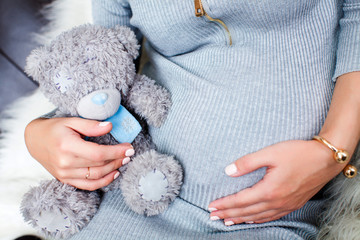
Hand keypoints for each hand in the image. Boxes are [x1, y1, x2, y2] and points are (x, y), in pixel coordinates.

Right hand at [25, 117, 134, 190]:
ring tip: (123, 161)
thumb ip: (91, 125)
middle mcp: (65, 163)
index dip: (116, 152)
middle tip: (129, 153)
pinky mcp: (65, 180)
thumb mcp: (71, 121)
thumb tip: (110, 126)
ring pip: (95, 177)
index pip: (98, 153)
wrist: (35, 141)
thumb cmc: (55, 129)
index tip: (129, 148)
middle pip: (99, 166)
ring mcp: (64, 174)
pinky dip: (103, 182)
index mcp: (67, 146)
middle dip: (117, 160)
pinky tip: (114, 174)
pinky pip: (87, 186)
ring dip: (113, 170)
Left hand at [208, 140, 343, 224]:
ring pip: (257, 217)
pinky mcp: (292, 204)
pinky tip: (251, 219)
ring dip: (240, 219)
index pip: (240, 201)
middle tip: (213, 216)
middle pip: (246, 212)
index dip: (224, 204)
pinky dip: (257, 220)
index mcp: (269, 190)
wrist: (325, 159)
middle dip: (228, 214)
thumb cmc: (298, 153)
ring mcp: (285, 205)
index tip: (211, 206)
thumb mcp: (271, 153)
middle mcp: (276, 202)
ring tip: (226, 221)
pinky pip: (270, 217)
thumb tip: (228, 171)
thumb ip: (248, 162)